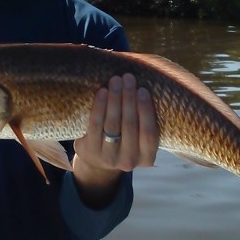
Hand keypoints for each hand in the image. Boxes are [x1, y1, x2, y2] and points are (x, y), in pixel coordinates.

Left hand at [72, 73, 158, 205]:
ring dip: (115, 99)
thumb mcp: (139, 138)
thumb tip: (147, 86)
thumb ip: (145, 121)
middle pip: (130, 126)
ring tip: (116, 80)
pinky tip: (103, 91)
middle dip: (129, 99)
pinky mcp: (90, 151)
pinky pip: (95, 124)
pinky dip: (99, 106)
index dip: (146, 110)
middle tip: (128, 78)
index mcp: (147, 158)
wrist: (98, 160)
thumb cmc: (125, 140)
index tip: (143, 90)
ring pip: (112, 124)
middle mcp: (129, 161)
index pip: (149, 133)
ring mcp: (108, 158)